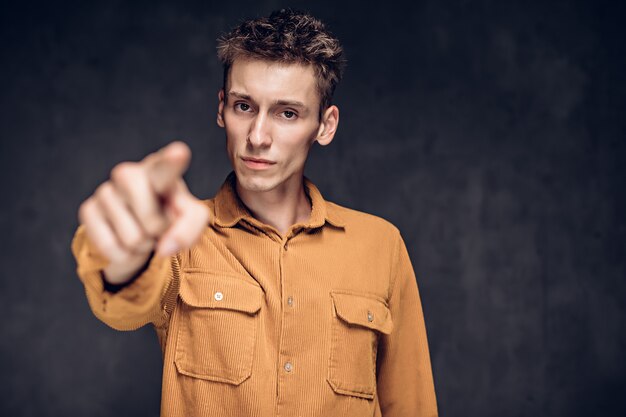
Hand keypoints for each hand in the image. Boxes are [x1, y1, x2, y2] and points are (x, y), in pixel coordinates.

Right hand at [77, 141, 209, 283]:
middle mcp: (129, 174)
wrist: (139, 225)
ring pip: (133, 238)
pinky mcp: (88, 209)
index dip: (173, 162)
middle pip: (152, 218)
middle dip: (159, 231)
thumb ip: (189, 230)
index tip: (180, 153)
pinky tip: (124, 240)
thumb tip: (164, 248)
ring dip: (142, 245)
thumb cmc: (169, 213)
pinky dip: (124, 255)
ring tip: (142, 231)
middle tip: (158, 225)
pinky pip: (111, 247)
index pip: (166, 167)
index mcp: (160, 170)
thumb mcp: (191, 219)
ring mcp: (105, 190)